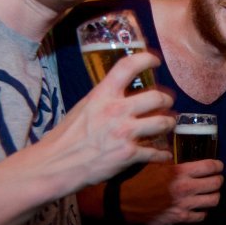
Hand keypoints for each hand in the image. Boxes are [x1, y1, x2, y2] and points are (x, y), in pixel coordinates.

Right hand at [35, 53, 173, 190]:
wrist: (55, 165)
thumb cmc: (65, 137)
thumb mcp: (83, 108)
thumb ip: (103, 99)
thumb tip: (119, 95)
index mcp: (102, 95)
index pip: (128, 66)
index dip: (146, 59)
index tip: (155, 61)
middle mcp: (116, 110)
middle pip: (157, 97)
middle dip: (167, 100)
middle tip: (167, 102)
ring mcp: (124, 133)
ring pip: (163, 122)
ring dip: (170, 124)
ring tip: (168, 124)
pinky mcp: (129, 154)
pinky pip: (156, 152)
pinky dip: (162, 154)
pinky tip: (164, 154)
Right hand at [116, 159, 223, 224]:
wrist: (122, 202)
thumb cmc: (136, 179)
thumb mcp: (152, 162)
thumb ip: (168, 156)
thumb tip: (176, 148)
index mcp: (179, 172)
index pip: (210, 166)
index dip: (218, 165)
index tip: (218, 166)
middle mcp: (185, 188)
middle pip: (216, 183)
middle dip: (218, 180)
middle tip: (215, 178)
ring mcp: (184, 205)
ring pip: (214, 200)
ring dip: (213, 195)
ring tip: (209, 193)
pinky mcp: (180, 218)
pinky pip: (202, 216)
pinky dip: (202, 211)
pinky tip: (198, 207)